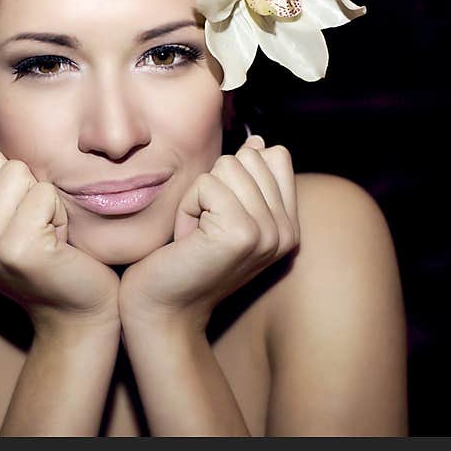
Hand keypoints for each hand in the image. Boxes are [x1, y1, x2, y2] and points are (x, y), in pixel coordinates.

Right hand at [0, 145, 120, 332]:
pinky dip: (59, 211)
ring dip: (42, 198)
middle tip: (31, 223)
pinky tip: (57, 241)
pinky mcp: (17, 249)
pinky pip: (44, 192)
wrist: (75, 310)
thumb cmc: (44, 255)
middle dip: (22, 183)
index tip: (10, 211)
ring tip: (44, 231)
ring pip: (18, 172)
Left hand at [119, 135, 300, 331]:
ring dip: (198, 197)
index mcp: (289, 226)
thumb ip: (247, 181)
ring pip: (227, 167)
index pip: (275, 156)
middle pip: (248, 157)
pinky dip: (186, 207)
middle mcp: (287, 231)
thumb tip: (258, 142)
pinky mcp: (242, 233)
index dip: (234, 175)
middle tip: (203, 228)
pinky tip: (187, 240)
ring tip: (196, 235)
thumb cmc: (183, 260)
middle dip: (212, 186)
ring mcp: (268, 233)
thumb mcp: (223, 216)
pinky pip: (206, 184)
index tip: (219, 215)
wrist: (162, 309)